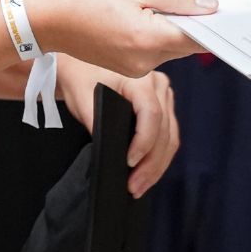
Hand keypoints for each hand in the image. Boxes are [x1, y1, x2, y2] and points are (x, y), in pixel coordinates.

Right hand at [25, 0, 212, 77]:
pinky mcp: (127, 69)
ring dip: (173, 27)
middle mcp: (146, 61)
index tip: (226, 11)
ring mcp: (135, 69)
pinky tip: (144, 15)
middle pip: (186, 43)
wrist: (48, 18)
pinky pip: (154, 52)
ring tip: (161, 1)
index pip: (198, 37)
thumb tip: (209, 7)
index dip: (214, 23)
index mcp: (149, 39)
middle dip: (193, 22)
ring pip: (170, 47)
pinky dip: (156, 35)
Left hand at [58, 57, 179, 197]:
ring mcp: (164, 93)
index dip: (144, 142)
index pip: (151, 114)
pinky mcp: (164, 103)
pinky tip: (148, 173)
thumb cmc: (80, 77)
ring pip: (170, 135)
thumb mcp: (82, 99)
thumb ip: (96, 122)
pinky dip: (159, 155)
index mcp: (139, 78)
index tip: (129, 163)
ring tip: (140, 186)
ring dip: (157, 164)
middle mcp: (158, 83)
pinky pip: (168, 133)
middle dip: (151, 163)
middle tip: (135, 187)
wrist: (83, 64)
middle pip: (164, 129)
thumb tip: (110, 154)